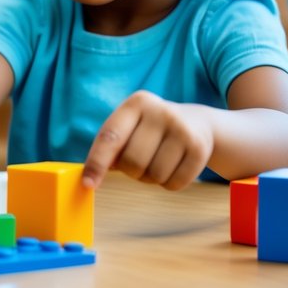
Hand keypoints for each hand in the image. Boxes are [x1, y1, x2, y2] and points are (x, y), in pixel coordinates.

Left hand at [82, 90, 213, 190]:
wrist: (197, 122)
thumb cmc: (150, 130)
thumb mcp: (130, 127)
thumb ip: (110, 146)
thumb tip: (91, 176)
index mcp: (136, 104)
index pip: (110, 137)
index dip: (97, 163)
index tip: (88, 184)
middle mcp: (160, 112)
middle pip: (132, 162)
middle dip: (131, 172)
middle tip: (139, 164)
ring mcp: (182, 129)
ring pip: (154, 176)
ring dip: (151, 179)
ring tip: (158, 162)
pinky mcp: (199, 148)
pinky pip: (175, 183)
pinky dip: (169, 183)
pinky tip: (174, 166)